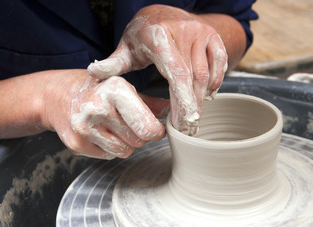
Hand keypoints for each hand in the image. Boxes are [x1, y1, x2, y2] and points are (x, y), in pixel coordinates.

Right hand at [42, 70, 166, 158]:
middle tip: (131, 124)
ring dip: (126, 143)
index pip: (148, 126)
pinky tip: (101, 133)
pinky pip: (108, 156)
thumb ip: (149, 103)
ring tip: (114, 127)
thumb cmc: (95, 89)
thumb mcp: (122, 87)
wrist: (55, 95)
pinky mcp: (76, 144)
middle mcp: (98, 108)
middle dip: (141, 136)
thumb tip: (172, 113)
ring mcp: (85, 128)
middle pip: (139, 141)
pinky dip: (109, 148)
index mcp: (114, 89)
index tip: (156, 128)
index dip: (157, 131)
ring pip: (125, 151)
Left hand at [87, 4, 227, 134]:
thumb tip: (93, 72)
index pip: (175, 73)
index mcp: (159, 36)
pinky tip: (208, 96)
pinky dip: (215, 81)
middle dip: (191, 107)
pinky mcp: (211, 35)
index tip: (181, 122)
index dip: (181, 100)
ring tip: (195, 119)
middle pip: (192, 78)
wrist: (164, 12)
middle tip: (188, 129)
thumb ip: (113, 63)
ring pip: (205, 73)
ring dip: (202, 99)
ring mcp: (200, 32)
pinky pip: (219, 62)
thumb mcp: (126, 47)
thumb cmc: (143, 33)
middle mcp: (183, 32)